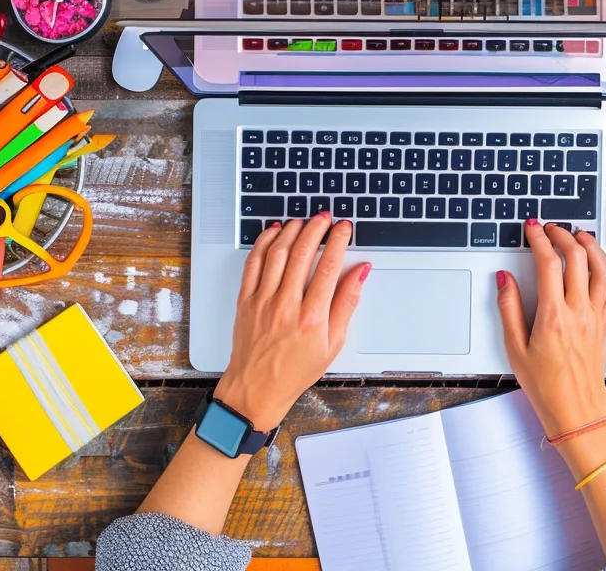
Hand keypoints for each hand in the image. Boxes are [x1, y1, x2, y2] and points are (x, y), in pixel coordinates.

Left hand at [216, 213, 368, 429]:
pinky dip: (264, 243)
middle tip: (325, 217)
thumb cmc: (296, 370)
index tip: (344, 229)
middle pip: (302, 253)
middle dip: (316, 229)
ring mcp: (263, 301)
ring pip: (277, 253)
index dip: (338, 241)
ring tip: (303, 221)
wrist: (257, 387)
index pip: (329, 267)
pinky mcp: (245, 301)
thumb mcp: (334, 343)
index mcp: (312, 318)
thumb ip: (347, 303)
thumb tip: (360, 273)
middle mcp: (286, 306)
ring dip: (291, 231)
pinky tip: (274, 233)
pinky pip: (253, 263)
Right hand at [496, 220, 605, 436]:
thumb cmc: (545, 384)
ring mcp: (596, 316)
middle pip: (577, 259)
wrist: (575, 408)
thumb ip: (508, 309)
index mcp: (553, 317)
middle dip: (563, 236)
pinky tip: (597, 261)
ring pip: (601, 269)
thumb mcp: (515, 348)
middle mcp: (579, 313)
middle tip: (551, 228)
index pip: (548, 264)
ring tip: (579, 234)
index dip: (539, 239)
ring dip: (590, 246)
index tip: (532, 228)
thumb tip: (505, 279)